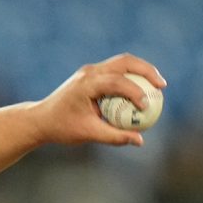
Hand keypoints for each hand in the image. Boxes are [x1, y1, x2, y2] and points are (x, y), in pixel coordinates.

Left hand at [32, 53, 166, 146]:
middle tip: (162, 87)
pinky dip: (131, 77)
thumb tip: (140, 141)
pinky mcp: (91, 74)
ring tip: (158, 86)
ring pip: (122, 62)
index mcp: (86, 84)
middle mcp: (88, 72)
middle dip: (147, 71)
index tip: (146, 107)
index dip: (135, 92)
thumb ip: (114, 136)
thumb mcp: (88, 134)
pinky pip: (116, 71)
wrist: (40, 120)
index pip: (116, 81)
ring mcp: (90, 71)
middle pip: (125, 61)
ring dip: (142, 71)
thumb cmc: (62, 128)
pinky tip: (143, 91)